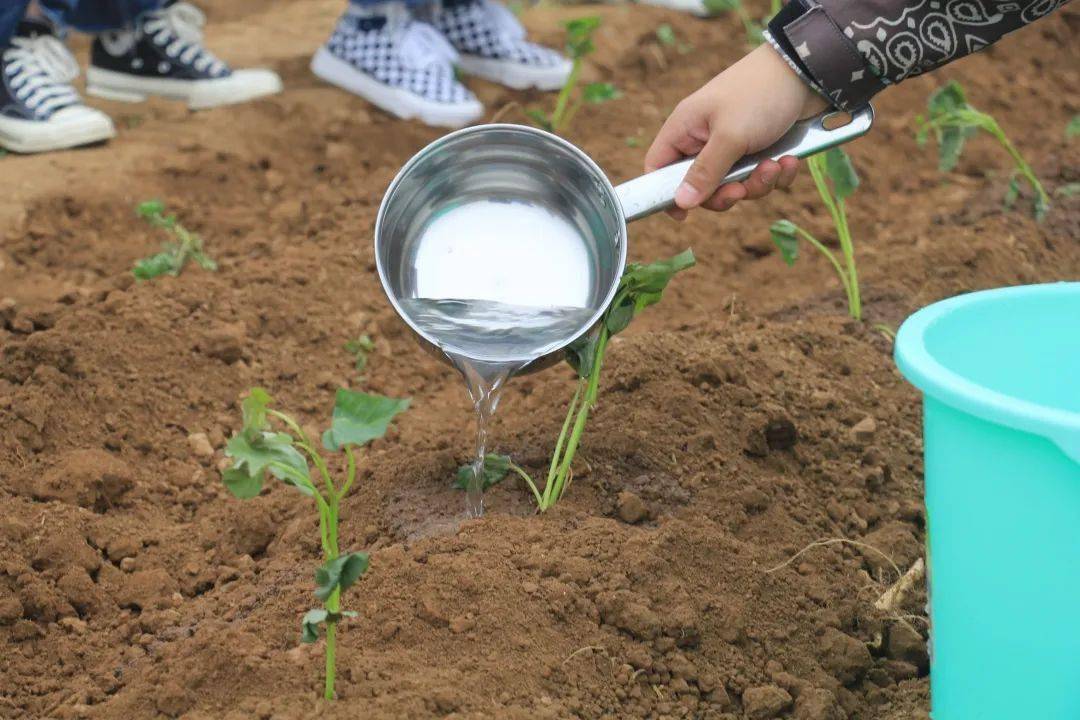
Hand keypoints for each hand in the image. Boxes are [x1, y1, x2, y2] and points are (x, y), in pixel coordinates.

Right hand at [645, 44, 828, 219]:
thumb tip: (681, 203)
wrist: (808, 70)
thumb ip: (705, 172)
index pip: (658, 167)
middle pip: (700, 186)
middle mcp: (705, 139)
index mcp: (686, 129)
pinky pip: (760, 177)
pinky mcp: (760, 148)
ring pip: (734, 185)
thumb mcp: (729, 136)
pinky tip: (788, 160)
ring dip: (757, 183)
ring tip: (774, 165)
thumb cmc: (759, 93)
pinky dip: (776, 174)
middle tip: (741, 189)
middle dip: (725, 193)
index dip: (666, 193)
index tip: (684, 214)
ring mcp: (733, 145)